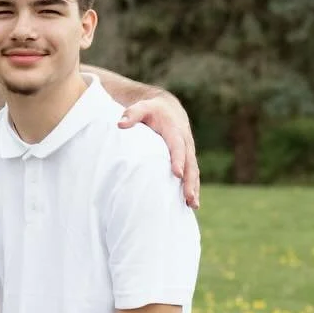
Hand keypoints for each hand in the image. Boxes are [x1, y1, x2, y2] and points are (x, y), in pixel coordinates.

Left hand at [119, 93, 199, 207]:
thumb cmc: (151, 110)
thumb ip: (131, 114)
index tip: (176, 173)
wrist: (168, 109)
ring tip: (193, 205)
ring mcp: (188, 152)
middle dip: (189, 180)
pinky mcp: (187, 159)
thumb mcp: (142, 107)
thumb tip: (120, 125)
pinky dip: (193, 187)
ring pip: (193, 171)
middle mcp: (185, 142)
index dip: (178, 160)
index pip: (177, 147)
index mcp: (175, 131)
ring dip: (194, 187)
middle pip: (190, 163)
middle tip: (188, 197)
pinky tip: (191, 203)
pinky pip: (192, 174)